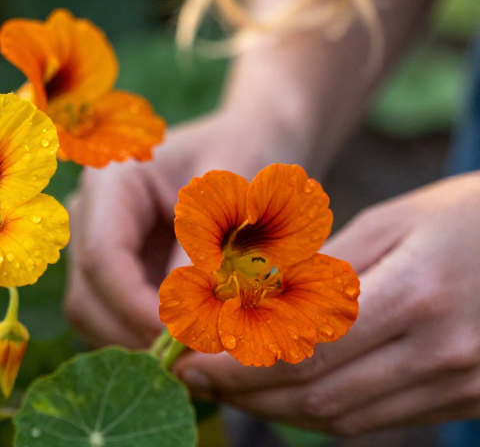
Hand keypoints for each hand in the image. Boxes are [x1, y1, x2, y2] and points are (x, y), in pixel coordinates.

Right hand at [63, 110, 301, 348]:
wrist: (254, 141)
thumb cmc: (250, 154)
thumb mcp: (237, 200)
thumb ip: (208, 256)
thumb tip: (188, 322)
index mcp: (112, 181)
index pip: (103, 258)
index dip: (138, 307)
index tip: (188, 341)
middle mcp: (89, 213)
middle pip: (88, 295)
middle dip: (137, 334)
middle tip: (196, 362)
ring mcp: (93, 243)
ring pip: (92, 315)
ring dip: (139, 343)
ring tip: (197, 357)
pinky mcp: (110, 273)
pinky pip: (112, 319)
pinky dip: (145, 339)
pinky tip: (191, 347)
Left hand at [174, 172, 479, 435]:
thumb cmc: (468, 217)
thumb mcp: (392, 222)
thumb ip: (321, 268)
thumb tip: (244, 301)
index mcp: (414, 294)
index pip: (302, 348)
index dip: (236, 362)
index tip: (187, 357)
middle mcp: (438, 351)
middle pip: (315, 393)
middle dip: (242, 390)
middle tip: (192, 377)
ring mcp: (459, 385)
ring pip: (341, 418)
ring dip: (273, 408)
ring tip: (227, 388)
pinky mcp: (468, 402)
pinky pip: (376, 421)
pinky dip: (320, 413)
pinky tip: (282, 395)